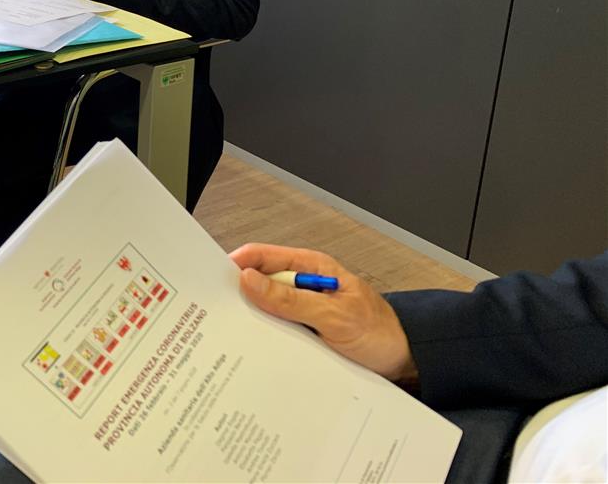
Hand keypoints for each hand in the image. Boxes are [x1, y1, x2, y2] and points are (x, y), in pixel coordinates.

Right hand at [230, 243, 417, 383]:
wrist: (405, 363)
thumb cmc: (379, 332)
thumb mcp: (334, 315)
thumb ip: (292, 299)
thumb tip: (250, 280)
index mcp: (311, 267)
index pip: (263, 256)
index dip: (237, 264)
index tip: (213, 279)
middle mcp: (303, 285)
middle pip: (259, 283)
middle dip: (240, 295)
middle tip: (217, 311)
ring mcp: (302, 309)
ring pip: (265, 309)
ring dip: (253, 320)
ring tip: (233, 332)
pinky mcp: (304, 331)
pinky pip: (276, 330)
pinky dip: (265, 337)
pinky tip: (256, 349)